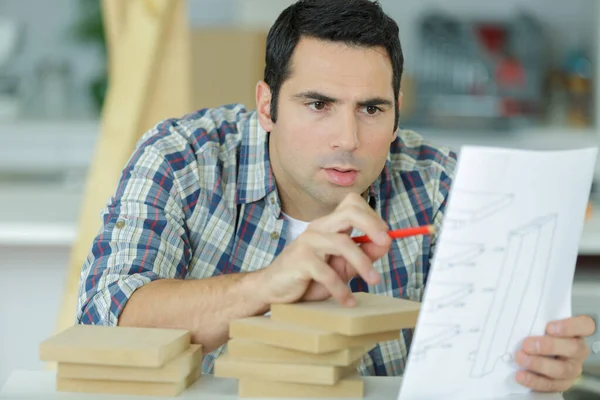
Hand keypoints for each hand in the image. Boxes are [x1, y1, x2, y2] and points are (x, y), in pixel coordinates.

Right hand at [258, 193, 391, 306]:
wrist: (274, 289)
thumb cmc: (308, 278)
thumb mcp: (341, 267)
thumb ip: (362, 254)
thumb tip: (385, 244)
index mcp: (328, 226)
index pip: (352, 204)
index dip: (372, 216)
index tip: (385, 236)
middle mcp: (318, 228)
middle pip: (349, 212)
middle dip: (372, 225)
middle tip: (386, 243)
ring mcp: (307, 242)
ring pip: (343, 243)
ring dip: (363, 263)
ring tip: (374, 281)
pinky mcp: (300, 260)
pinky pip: (327, 272)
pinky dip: (341, 289)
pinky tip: (347, 301)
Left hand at [515, 315, 594, 391]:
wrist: (536, 354)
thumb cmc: (539, 334)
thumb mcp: (541, 324)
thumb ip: (538, 321)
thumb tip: (521, 317)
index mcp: (577, 332)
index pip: (584, 325)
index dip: (569, 326)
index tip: (549, 327)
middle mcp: (578, 351)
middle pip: (573, 348)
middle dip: (548, 346)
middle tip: (527, 344)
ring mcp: (572, 368)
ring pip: (562, 369)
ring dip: (539, 364)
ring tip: (521, 358)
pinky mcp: (562, 383)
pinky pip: (551, 384)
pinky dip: (534, 381)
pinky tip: (521, 375)